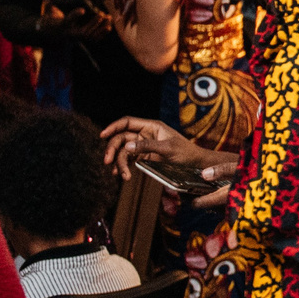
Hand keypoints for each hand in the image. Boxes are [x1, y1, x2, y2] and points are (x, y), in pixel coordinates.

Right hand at [38, 0, 105, 37]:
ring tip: (108, 18)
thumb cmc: (53, 17)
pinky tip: (109, 26)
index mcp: (61, 24)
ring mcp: (76, 38)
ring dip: (100, 28)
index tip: (83, 10)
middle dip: (93, 23)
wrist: (53, 31)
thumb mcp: (49, 7)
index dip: (75, 15)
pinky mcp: (82, 39)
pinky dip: (102, 34)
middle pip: (82, 32)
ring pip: (90, 37)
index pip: (67, 21)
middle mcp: (69, 33)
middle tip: (101, 14)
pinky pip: (93, 39)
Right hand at [99, 117, 233, 187]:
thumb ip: (147, 146)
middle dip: (113, 149)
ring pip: (124, 151)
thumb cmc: (185, 153)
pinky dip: (123, 167)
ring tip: (122, 175)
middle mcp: (145, 134)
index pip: (127, 122)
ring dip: (119, 162)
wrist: (195, 165)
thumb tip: (127, 146)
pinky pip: (129, 160)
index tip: (103, 135)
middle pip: (122, 138)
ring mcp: (144, 146)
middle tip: (108, 162)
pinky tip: (122, 175)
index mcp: (151, 126)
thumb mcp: (167, 149)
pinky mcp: (144, 157)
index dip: (113, 127)